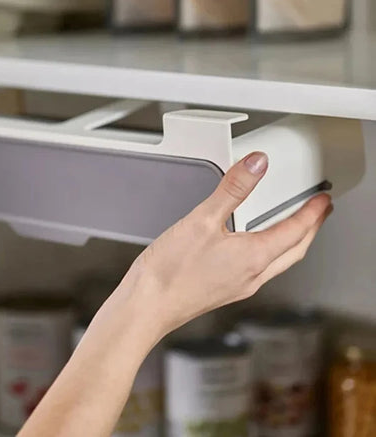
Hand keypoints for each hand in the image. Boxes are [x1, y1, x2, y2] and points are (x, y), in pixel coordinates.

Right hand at [125, 151, 332, 339]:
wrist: (148, 304)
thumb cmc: (170, 271)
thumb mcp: (201, 220)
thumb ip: (232, 189)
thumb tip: (256, 166)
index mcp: (253, 257)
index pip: (295, 231)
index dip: (312, 213)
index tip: (323, 200)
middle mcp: (252, 276)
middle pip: (294, 251)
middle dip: (310, 230)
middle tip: (318, 213)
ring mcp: (239, 286)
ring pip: (279, 262)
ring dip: (292, 243)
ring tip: (293, 227)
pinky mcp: (225, 290)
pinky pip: (260, 269)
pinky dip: (269, 253)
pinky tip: (253, 247)